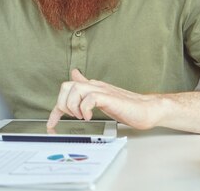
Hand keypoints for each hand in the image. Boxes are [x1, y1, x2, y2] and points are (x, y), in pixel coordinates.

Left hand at [47, 69, 161, 130]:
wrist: (148, 109)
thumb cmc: (127, 107)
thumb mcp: (100, 99)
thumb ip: (87, 88)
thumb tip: (75, 75)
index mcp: (91, 87)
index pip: (66, 89)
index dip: (55, 108)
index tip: (51, 124)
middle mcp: (95, 86)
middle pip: (66, 85)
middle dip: (62, 104)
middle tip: (72, 117)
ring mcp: (102, 91)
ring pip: (76, 89)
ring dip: (73, 105)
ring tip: (81, 116)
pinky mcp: (110, 98)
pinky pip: (90, 97)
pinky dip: (85, 108)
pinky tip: (88, 117)